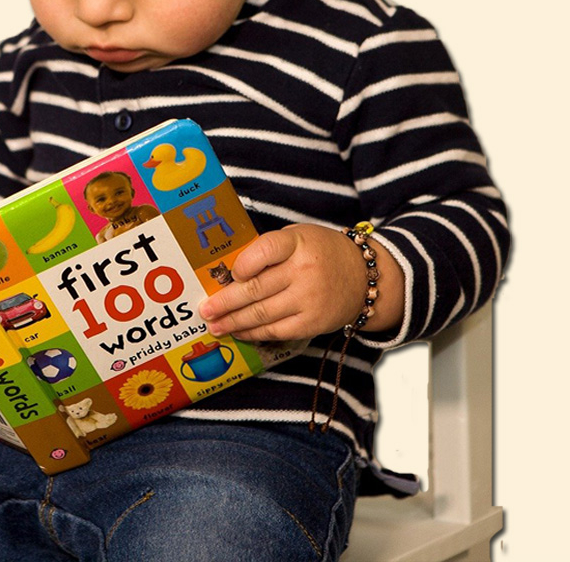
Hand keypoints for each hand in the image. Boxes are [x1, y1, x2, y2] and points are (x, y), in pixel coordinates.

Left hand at [197, 223, 403, 341]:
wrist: (364, 277)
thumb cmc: (321, 252)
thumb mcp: (298, 237)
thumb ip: (268, 250)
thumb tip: (228, 271)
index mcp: (297, 242)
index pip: (264, 251)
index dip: (242, 264)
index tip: (229, 273)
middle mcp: (303, 271)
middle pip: (256, 288)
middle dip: (225, 301)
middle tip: (205, 309)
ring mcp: (308, 300)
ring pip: (262, 314)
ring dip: (233, 322)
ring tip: (214, 325)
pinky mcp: (312, 323)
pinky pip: (275, 331)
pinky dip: (253, 333)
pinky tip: (238, 331)